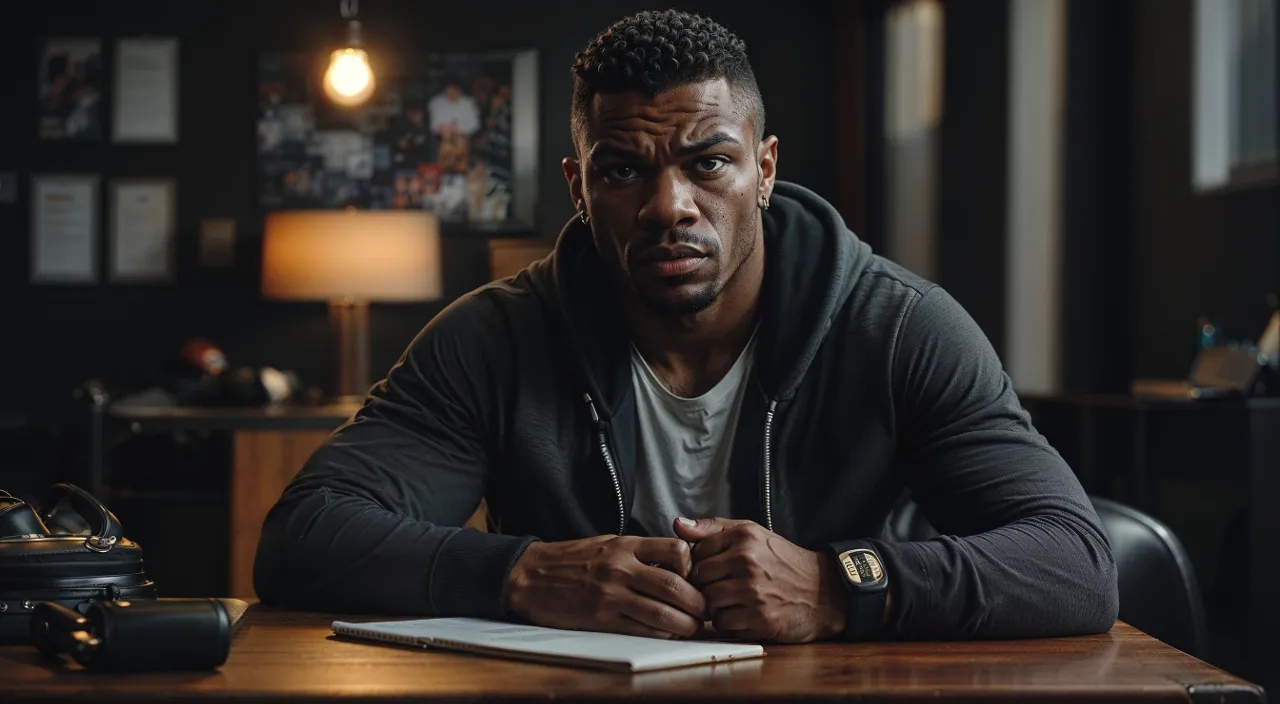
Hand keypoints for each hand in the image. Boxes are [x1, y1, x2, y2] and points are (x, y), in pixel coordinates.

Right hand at [505, 535, 706, 639]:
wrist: (530, 575)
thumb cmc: (572, 559)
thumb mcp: (608, 543)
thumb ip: (640, 552)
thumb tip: (676, 565)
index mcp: (626, 545)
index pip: (676, 550)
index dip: (693, 566)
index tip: (694, 577)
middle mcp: (621, 568)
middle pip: (676, 586)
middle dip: (698, 603)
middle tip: (705, 611)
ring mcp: (611, 595)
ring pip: (663, 614)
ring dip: (684, 624)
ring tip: (690, 626)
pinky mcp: (601, 618)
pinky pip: (642, 630)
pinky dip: (661, 634)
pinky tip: (666, 633)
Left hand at [676, 517, 847, 642]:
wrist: (823, 591)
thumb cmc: (782, 562)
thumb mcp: (752, 534)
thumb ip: (713, 528)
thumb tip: (678, 524)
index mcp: (744, 537)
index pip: (696, 551)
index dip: (700, 563)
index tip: (711, 569)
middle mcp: (748, 561)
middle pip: (698, 578)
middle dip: (704, 585)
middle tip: (719, 587)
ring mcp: (754, 591)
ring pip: (708, 601)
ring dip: (714, 605)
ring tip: (731, 600)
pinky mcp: (760, 618)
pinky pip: (723, 623)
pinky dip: (728, 622)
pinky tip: (742, 614)